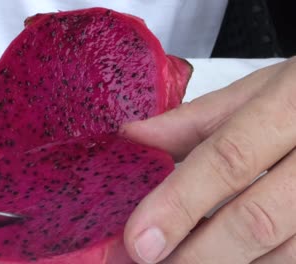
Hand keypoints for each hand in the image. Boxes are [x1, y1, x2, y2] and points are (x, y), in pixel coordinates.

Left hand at [122, 57, 295, 262]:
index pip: (228, 159)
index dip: (179, 203)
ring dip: (223, 262)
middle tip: (152, 260)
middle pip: (255, 219)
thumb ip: (193, 119)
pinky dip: (254, 261)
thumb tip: (134, 137)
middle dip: (196, 252)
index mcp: (293, 104)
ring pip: (280, 250)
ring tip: (180, 259)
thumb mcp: (254, 92)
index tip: (140, 240)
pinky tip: (222, 256)